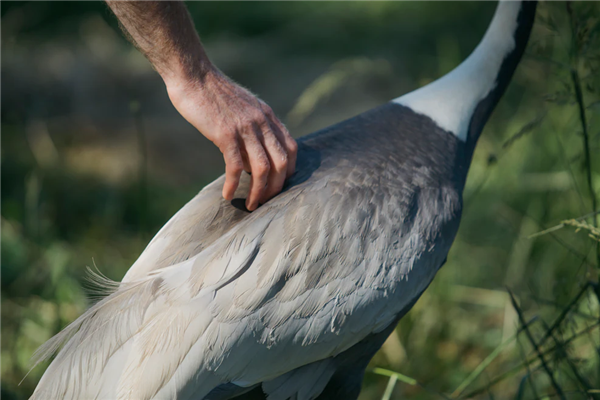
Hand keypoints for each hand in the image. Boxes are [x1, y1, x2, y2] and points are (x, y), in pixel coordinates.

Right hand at [166, 68, 296, 210]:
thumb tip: (255, 155)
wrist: (193, 75)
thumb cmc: (213, 93)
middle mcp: (261, 122)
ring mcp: (245, 128)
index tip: (278, 185)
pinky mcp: (225, 134)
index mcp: (268, 115)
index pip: (291, 148)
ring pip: (262, 169)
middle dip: (276, 188)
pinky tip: (227, 195)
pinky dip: (233, 184)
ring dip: (259, 192)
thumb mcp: (243, 107)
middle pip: (282, 163)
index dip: (289, 170)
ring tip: (251, 205)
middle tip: (266, 202)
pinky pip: (236, 166)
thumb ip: (254, 127)